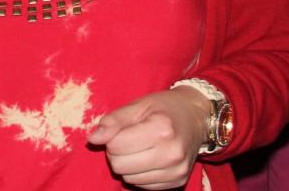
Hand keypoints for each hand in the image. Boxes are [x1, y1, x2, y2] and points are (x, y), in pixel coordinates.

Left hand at [87, 86, 208, 188]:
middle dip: (116, 152)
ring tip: (138, 148)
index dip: (111, 137)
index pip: (116, 146)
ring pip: (129, 178)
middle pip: (120, 165)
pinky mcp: (178, 181)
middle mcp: (172, 153)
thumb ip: (113, 121)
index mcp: (161, 129)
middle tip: (127, 139)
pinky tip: (147, 158)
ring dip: (127, 164)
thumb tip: (92, 140)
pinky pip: (143, 186)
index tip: (122, 129)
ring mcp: (177, 170)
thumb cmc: (163, 108)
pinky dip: (139, 173)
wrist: (195, 117)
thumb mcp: (137, 106)